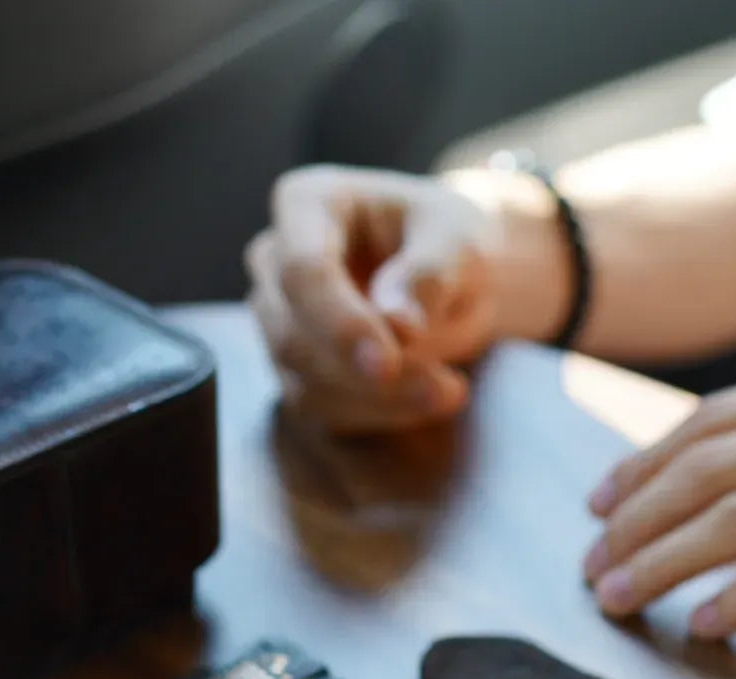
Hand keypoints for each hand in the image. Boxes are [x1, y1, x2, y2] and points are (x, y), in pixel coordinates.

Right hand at [246, 166, 500, 435]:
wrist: (454, 276)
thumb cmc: (451, 243)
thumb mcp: (459, 242)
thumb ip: (429, 276)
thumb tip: (398, 326)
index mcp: (308, 203)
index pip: (304, 270)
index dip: (341, 324)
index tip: (388, 365)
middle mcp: (276, 259)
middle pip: (295, 336)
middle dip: (368, 377)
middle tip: (448, 389)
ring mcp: (277, 318)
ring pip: (305, 383)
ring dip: (379, 404)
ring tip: (451, 393)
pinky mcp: (294, 369)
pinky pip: (321, 411)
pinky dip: (375, 418)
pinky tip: (428, 404)